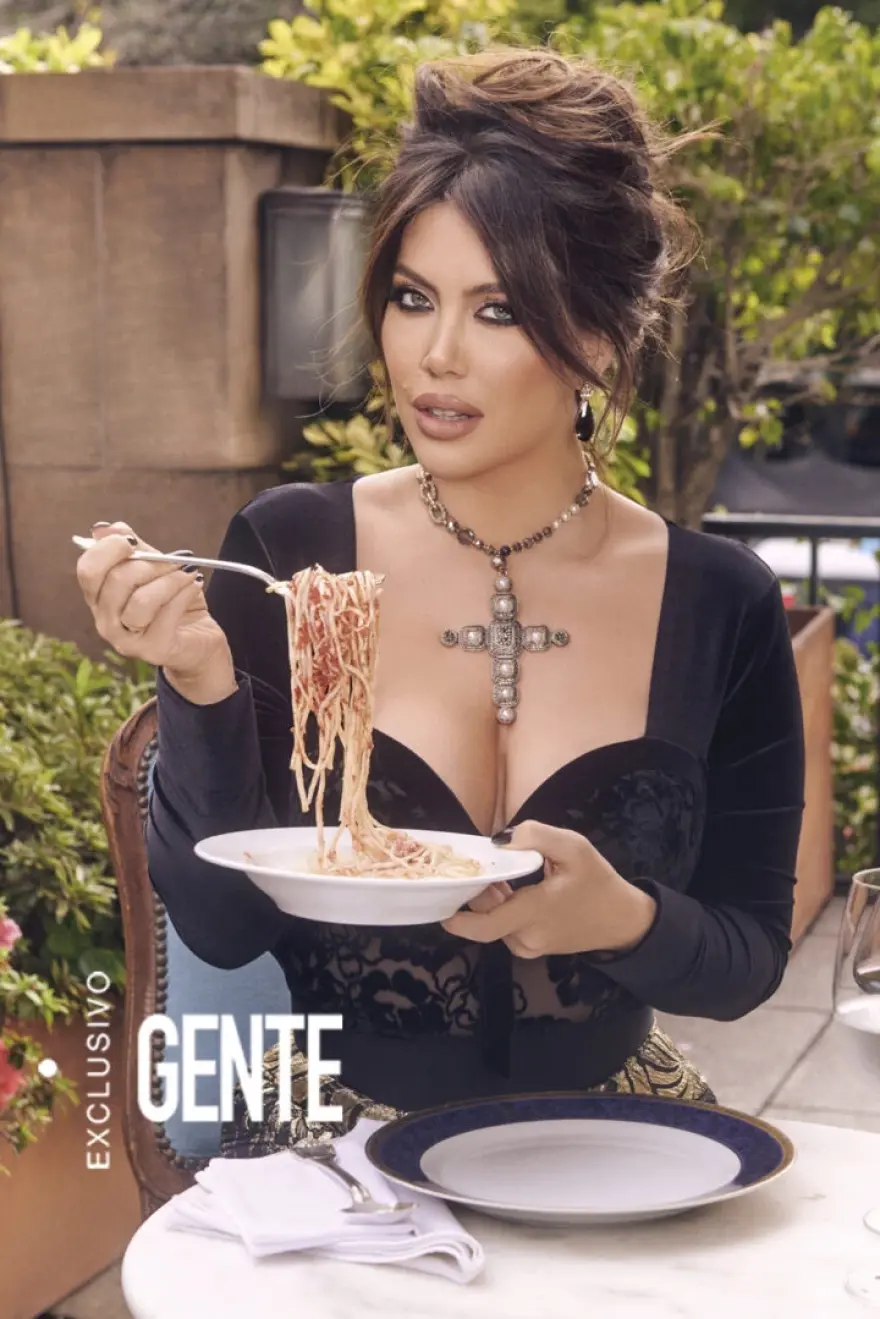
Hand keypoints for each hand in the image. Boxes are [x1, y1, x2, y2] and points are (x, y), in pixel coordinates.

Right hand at [75, 520, 231, 678]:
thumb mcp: (155, 570)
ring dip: (169, 581)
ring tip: (187, 574)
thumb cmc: (174, 603)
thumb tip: (105, 527)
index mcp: (100, 599)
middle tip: (172, 561)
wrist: (201, 641)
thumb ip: (133, 549)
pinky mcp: (154, 650)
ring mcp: (127, 641)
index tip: (132, 542)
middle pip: (116, 582)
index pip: (87, 570)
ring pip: (140, 601)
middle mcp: (106, 622)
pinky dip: (183, 593)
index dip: (108, 549)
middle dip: (148, 564)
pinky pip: (166, 615)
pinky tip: (194, 585)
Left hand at [441, 820, 657, 957]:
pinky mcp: (534, 948)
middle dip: (476, 896)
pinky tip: (509, 889)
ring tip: (493, 874)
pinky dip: (503, 910)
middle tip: (472, 870)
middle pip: (486, 919)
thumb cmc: (598, 882)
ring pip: (496, 924)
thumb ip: (536, 836)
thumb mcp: (574, 847)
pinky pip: (508, 929)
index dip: (459, 919)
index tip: (442, 905)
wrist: (623, 920)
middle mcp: (527, 936)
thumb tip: (501, 839)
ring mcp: (530, 946)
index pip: (485, 926)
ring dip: (490, 901)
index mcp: (534, 913)